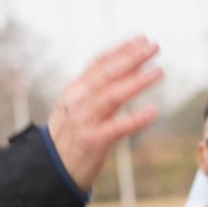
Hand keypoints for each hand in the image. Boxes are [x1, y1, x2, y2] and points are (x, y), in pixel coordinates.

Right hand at [47, 37, 162, 189]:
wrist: (49, 168)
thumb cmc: (71, 135)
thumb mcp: (78, 106)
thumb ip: (97, 89)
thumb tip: (124, 68)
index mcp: (76, 89)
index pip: (99, 63)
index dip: (121, 49)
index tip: (142, 38)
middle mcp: (79, 100)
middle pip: (107, 74)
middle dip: (132, 58)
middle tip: (154, 46)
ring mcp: (84, 120)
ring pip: (112, 96)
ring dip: (136, 82)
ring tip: (158, 72)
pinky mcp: (92, 141)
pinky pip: (116, 128)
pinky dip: (135, 119)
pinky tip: (153, 112)